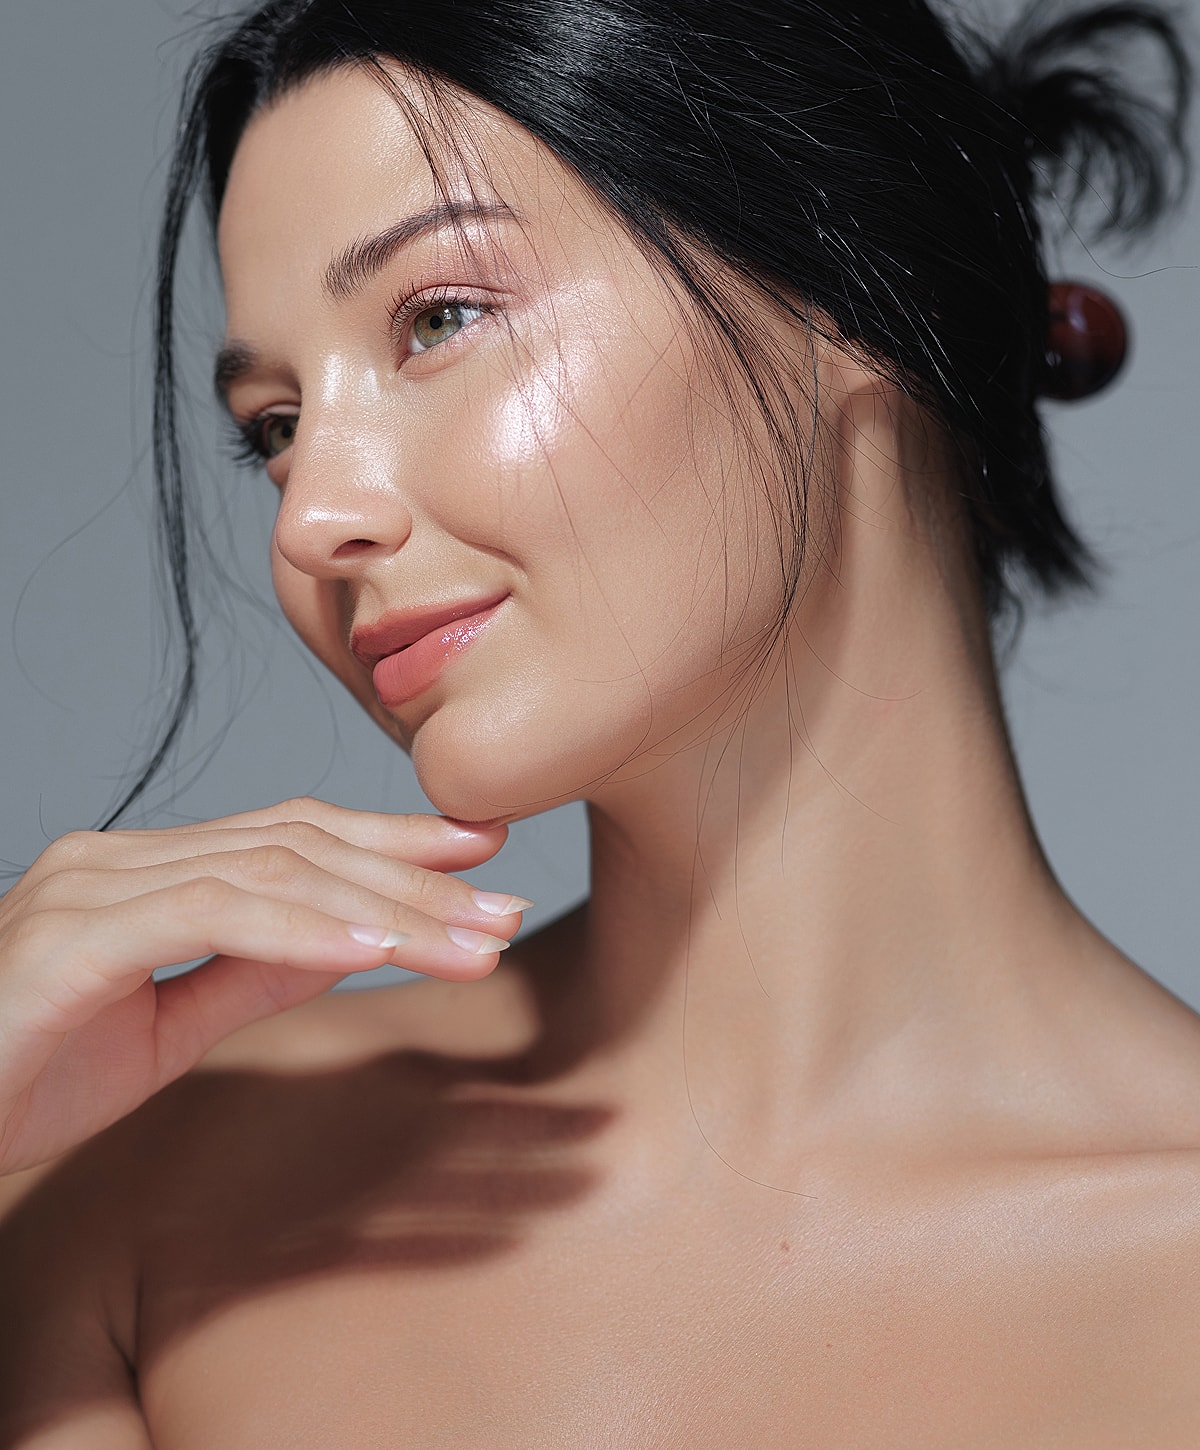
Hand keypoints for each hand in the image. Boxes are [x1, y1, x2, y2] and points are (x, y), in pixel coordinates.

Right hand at [0, 798, 527, 1173]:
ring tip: (475, 936)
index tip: (481, 856)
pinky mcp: (73, 934)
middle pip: (299, 841)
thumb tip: (356, 936)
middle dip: (413, 871)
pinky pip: (212, 914)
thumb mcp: (167, 1028)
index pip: (292, 835)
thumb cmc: (24, 1075)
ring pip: (274, 869)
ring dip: (386, 904)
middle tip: (505, 899)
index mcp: (145, 871)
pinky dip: (304, 927)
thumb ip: (254, 972)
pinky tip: (379, 943)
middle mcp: (121, 857)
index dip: (391, 840)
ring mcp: (94, 884)